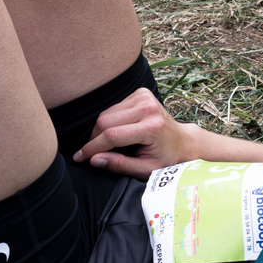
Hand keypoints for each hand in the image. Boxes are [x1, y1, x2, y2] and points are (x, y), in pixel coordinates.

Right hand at [73, 88, 205, 177]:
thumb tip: (93, 160)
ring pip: (106, 113)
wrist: (182, 141)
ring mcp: (144, 97)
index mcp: (151, 127)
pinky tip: (119, 131)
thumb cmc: (166, 158)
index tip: (79, 158)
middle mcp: (148, 108)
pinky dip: (110, 121)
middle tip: (93, 154)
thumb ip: (119, 165)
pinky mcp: (141, 93)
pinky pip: (114, 108)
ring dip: (101, 130)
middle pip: (105, 122)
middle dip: (95, 140)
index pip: (112, 135)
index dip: (92, 147)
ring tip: (108, 144)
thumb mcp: (145, 169)